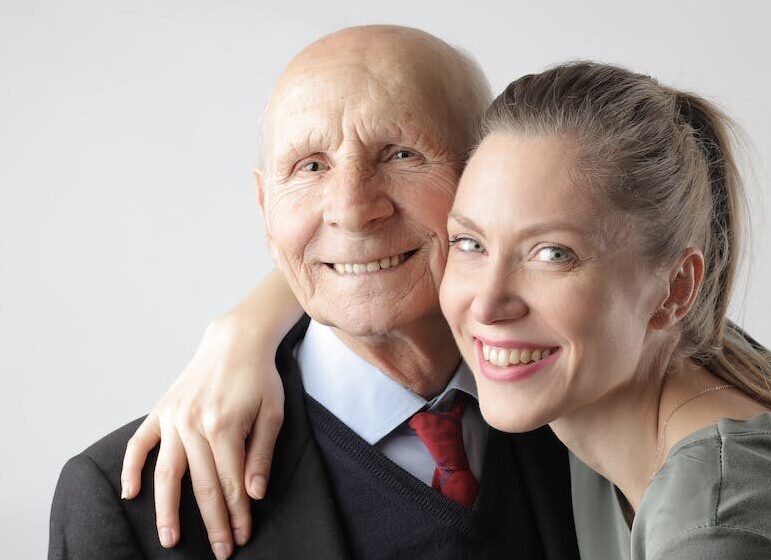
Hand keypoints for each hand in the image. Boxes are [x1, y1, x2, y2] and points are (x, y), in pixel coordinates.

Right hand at [120, 316, 284, 558]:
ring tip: (170, 539)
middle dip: (213, 522)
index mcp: (225, 426)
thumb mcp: (273, 412)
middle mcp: (194, 424)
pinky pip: (139, 443)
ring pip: (166, 473)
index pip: (231, 483)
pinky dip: (131, 468)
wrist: (235, 341)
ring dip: (167, 510)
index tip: (242, 538)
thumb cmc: (259, 377)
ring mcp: (173, 418)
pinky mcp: (160, 410)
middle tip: (220, 551)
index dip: (237, 514)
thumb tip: (253, 494)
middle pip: (203, 485)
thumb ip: (261, 453)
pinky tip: (130, 494)